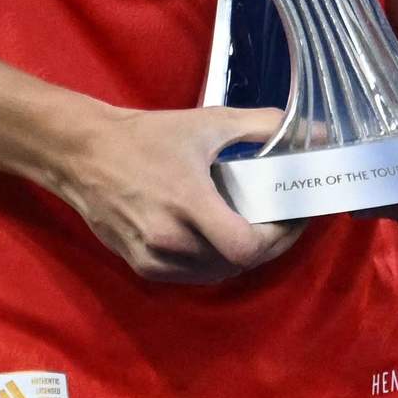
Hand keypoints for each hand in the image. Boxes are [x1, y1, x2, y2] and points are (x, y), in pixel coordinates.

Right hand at [50, 104, 304, 283]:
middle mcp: (169, 239)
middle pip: (238, 262)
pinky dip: (215, 261)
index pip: (246, 246)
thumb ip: (263, 126)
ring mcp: (153, 258)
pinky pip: (192, 275)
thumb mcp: (208, 122)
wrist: (84, 154)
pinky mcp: (141, 266)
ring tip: (259, 227)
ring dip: (243, 255)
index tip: (294, 215)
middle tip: (284, 219)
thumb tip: (314, 131)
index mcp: (187, 203)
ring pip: (217, 272)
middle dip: (270, 243)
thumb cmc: (146, 137)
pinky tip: (224, 237)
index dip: (280, 237)